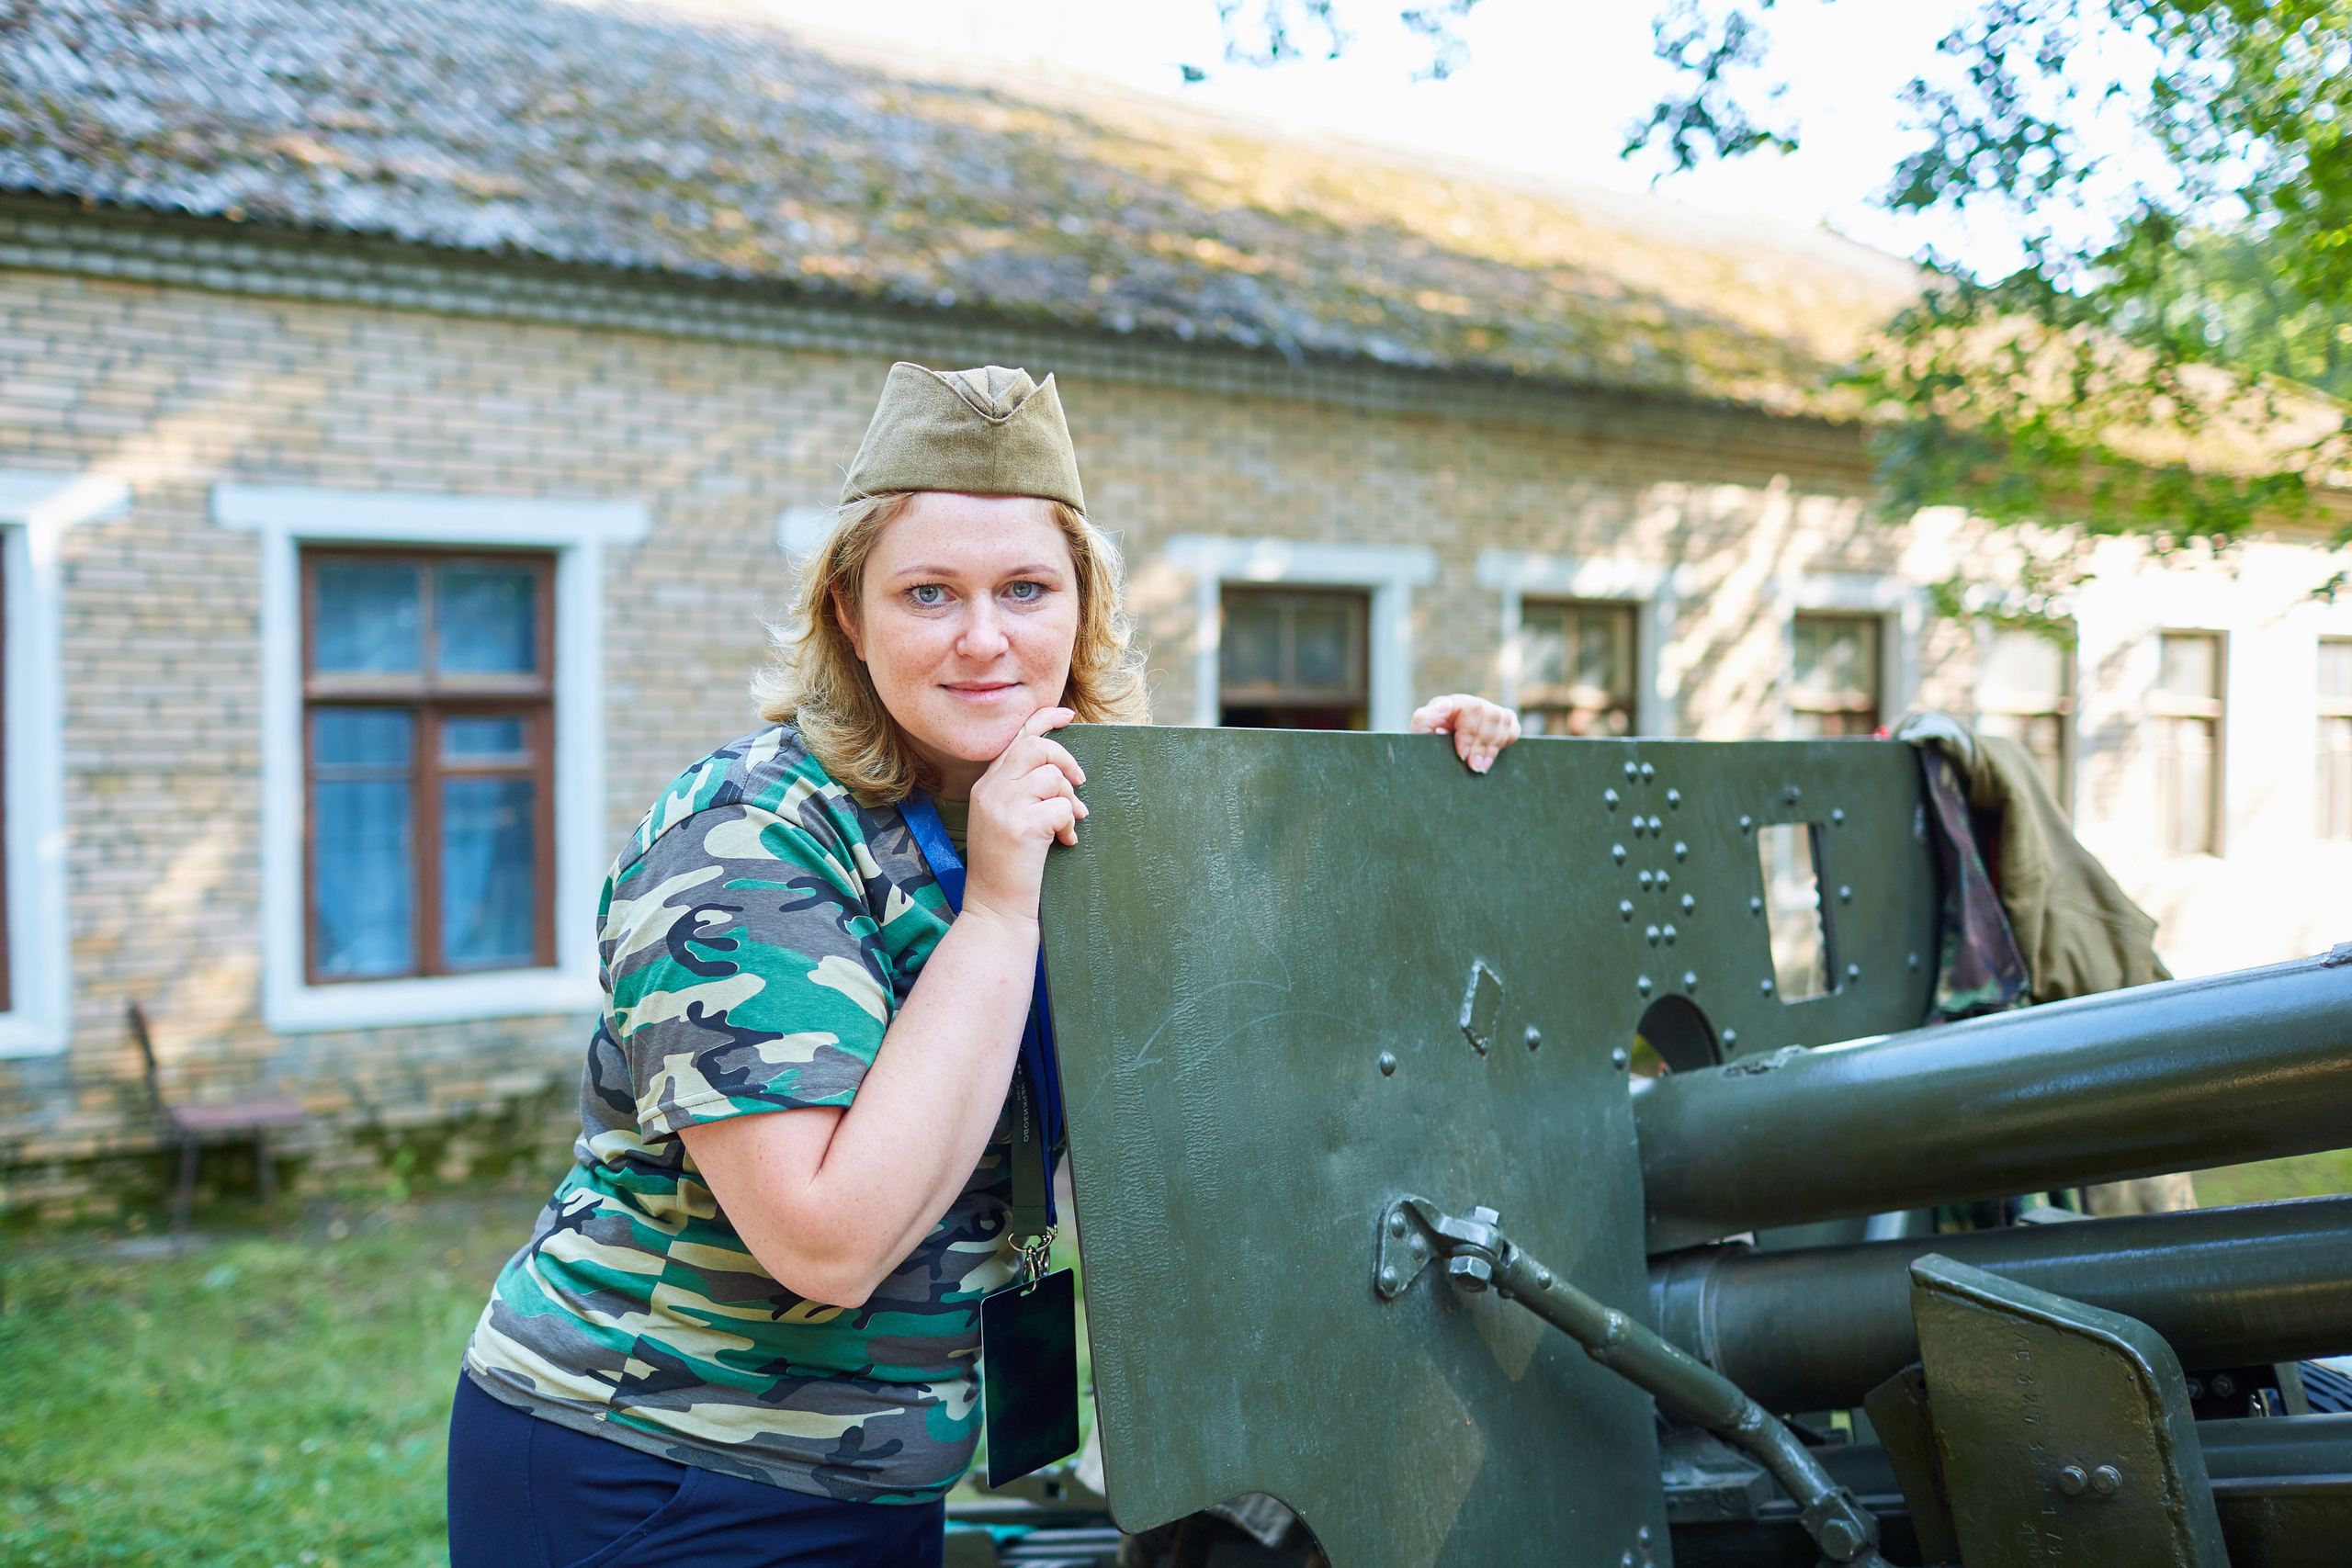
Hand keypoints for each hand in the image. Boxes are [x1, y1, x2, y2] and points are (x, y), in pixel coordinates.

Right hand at [961, 706, 1087, 923]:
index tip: (1068, 714)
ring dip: (1070, 800)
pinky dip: (1070, 823)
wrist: (995, 910)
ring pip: (1052, 777)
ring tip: (1069, 825)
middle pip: (1036, 748)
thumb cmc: (1007, 869)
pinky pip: (1061, 806)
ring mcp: (1002, 807)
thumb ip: (1023, 794)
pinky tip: (1065, 843)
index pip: (1015, 738)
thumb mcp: (1006, 822)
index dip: (1044, 719)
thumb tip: (1066, 775)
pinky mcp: (1020, 826)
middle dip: (1066, 760)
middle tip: (1079, 784)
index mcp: (985, 786)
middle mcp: (990, 791)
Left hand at [1411, 694, 1521, 774]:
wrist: (1431, 760)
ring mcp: (1486, 712)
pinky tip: (1490, 757)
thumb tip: (1446, 705)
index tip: (1462, 755)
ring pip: (1504, 719)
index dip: (1469, 733)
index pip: (1470, 708)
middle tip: (1474, 767)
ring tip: (1481, 767)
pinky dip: (1506, 742)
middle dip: (1483, 744)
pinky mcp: (1500, 723)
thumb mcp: (1419, 734)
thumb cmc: (1424, 747)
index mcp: (1451, 704)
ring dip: (1494, 746)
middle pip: (1490, 714)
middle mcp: (1470, 704)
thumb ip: (1425, 718)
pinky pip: (1513, 727)